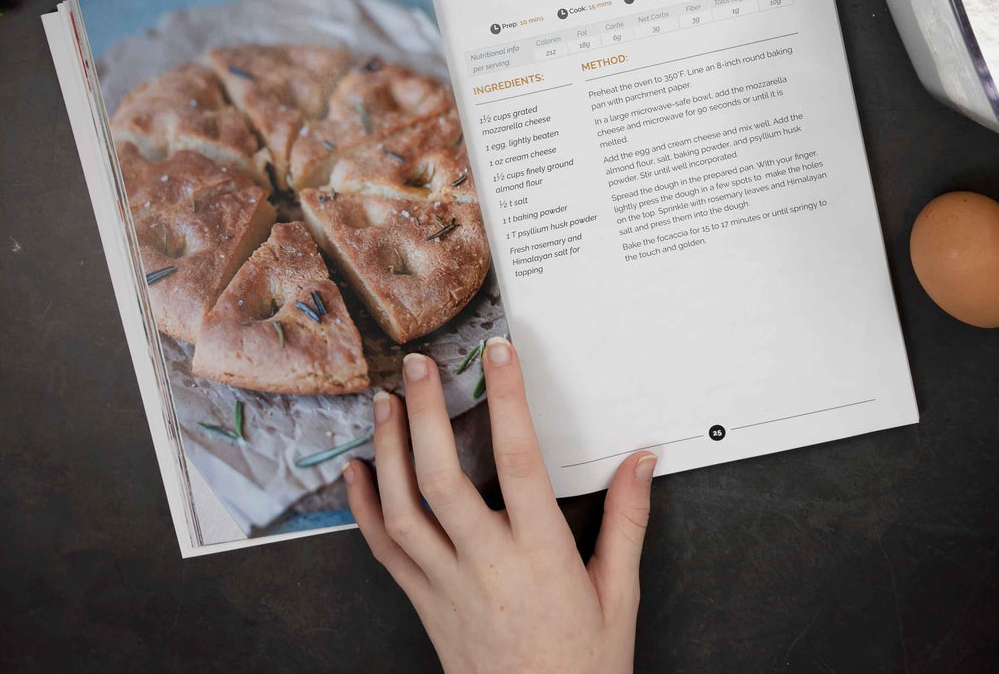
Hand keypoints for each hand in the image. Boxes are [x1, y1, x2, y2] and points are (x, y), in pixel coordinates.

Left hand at [343, 338, 655, 673]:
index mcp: (541, 556)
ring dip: (388, 449)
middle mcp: (486, 566)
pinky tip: (357, 470)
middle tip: (419, 365)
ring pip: (404, 509)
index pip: (520, 462)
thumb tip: (641, 462)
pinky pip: (384, 550)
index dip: (508, 400)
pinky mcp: (424, 606)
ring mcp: (447, 587)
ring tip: (385, 401)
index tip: (500, 355)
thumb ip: (627, 522)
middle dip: (425, 414)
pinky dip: (364, 507)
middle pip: (443, 478)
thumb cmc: (584, 669)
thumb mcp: (620, 596)